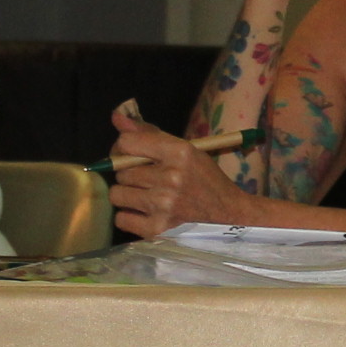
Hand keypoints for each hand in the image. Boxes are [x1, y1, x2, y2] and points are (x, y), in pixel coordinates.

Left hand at [104, 100, 258, 238]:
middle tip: (148, 179)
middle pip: (121, 171)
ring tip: (146, 197)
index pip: (127, 143)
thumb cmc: (206, 180)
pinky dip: (130, 217)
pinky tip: (146, 213)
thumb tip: (116, 117)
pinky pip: (121, 219)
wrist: (229, 216)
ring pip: (117, 194)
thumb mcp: (186, 150)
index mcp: (180, 152)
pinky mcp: (157, 230)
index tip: (130, 155)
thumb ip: (150, 134)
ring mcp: (163, 206)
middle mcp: (171, 178)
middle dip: (130, 174)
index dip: (123, 148)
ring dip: (128, 195)